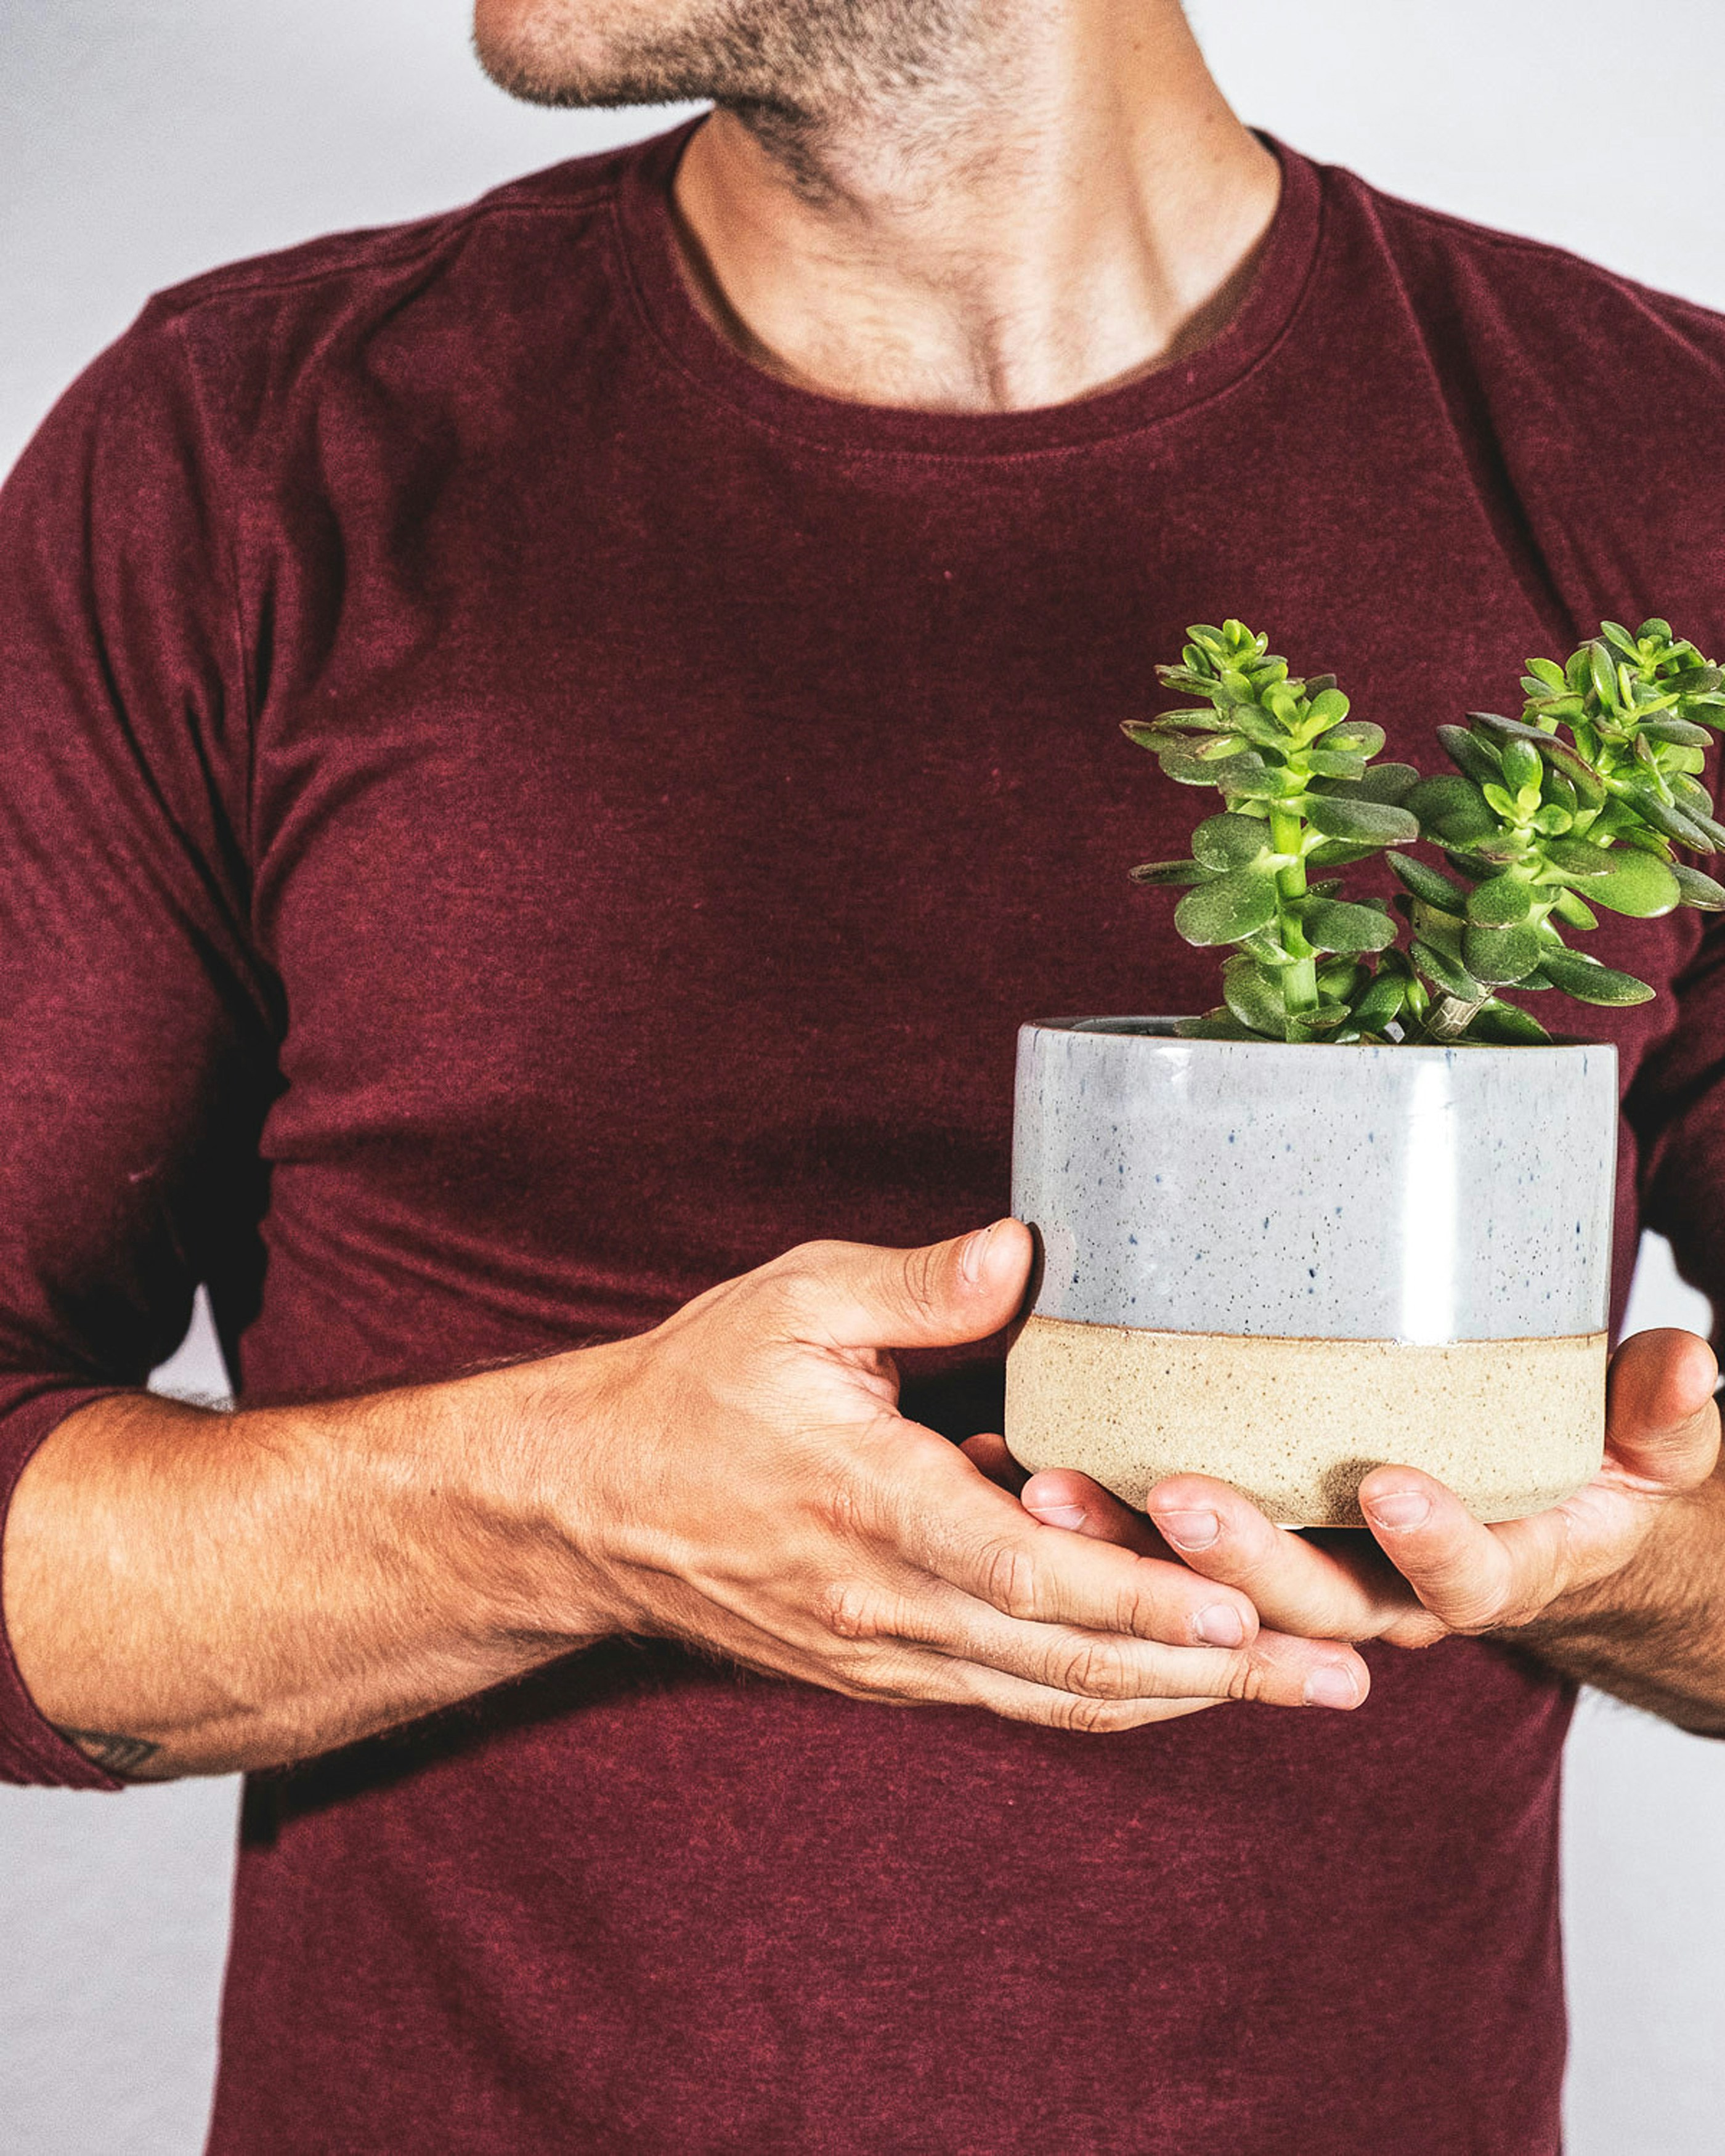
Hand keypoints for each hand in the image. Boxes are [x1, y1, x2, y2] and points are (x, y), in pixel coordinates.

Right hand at [538, 1220, 1369, 1730]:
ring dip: (1182, 1698)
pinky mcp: (879, 1673)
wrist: (585, 1508)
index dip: (1138, 1597)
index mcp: (870, 1510)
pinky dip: (1106, 1692)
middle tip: (1341, 1673)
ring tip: (1299, 1691)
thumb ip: (916, 1287)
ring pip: (1053, 1696)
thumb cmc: (690, 1393)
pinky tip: (1178, 1681)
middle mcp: (886, 1609)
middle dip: (1214, 1673)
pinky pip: (1012, 1697)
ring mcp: (884, 1656)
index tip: (1242, 1611)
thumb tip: (1026, 1253)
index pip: (1023, 1575)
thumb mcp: (792, 1305)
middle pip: (1070, 1661)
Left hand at [1000, 1328, 1719, 1653]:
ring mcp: (1311, 1586)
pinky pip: (1165, 1567)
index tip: (1396, 1484)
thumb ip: (1662, 1417)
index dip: (1436, 1542)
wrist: (1546, 1538)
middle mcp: (1388, 1598)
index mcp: (1488, 1573)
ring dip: (1131, 1551)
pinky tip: (1027, 1469)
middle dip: (1245, 1555)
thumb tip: (1691, 1361)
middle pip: (1312, 1600)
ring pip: (1215, 1596)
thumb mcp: (1648, 1454)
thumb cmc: (1589, 1478)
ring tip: (1051, 1485)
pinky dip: (1100, 1533)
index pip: (1463, 1579)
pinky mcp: (1246, 1558)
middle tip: (1177, 1489)